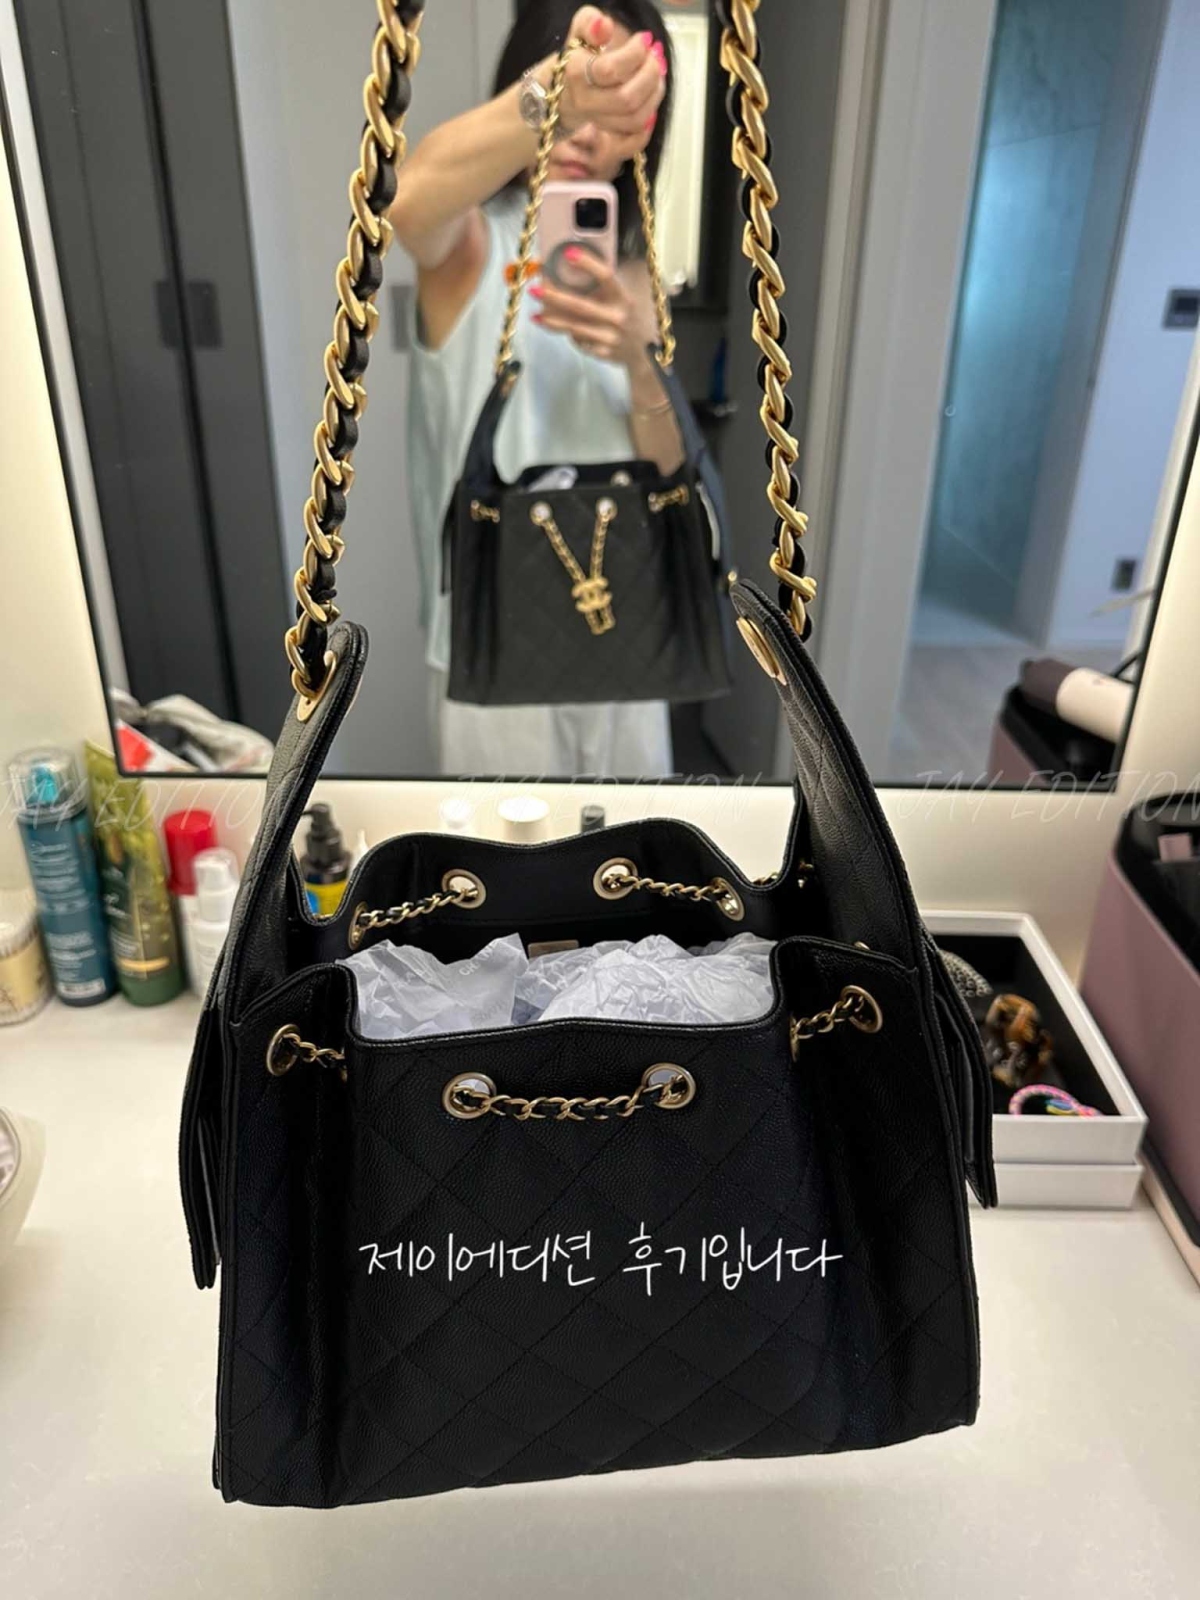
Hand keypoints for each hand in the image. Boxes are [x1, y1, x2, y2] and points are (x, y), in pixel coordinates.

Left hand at [531, 250, 655, 369]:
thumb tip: (566, 265)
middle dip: (554, 296)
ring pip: (574, 327)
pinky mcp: (603, 353)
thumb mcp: (620, 297)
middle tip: (534, 288)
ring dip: (552, 319)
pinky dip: (565, 333)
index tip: (568, 253)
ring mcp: (611, 337)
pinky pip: (579, 341)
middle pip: (581, 305)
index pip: (606, 276)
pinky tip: (553, 326)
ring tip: (535, 314)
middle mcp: (618, 316)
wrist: (641, 351)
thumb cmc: (624, 315)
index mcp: (623, 296)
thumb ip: (600, 285)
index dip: (587, 264)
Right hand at [556, 8, 666, 144]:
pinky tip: (652, 93)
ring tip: (658, 73)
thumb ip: (590, 22)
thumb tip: (604, 25)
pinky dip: (651, 112)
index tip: (645, 39)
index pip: (610, 69)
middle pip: (626, 99)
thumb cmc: (580, 55)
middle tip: (656, 57)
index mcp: (576, 73)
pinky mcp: (609, 132)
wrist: (565, 90)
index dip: (635, 54)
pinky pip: (636, 133)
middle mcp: (584, 101)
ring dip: (654, 94)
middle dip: (649, 76)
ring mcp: (597, 120)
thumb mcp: (581, 31)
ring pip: (635, 118)